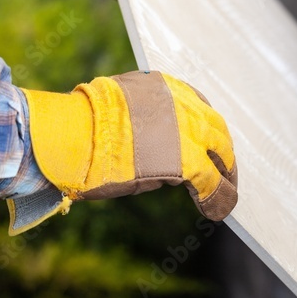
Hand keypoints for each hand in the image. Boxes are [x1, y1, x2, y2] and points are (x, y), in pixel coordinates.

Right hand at [9, 71, 237, 233]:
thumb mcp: (117, 113)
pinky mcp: (189, 161)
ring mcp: (188, 130)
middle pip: (215, 126)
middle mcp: (181, 102)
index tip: (203, 143)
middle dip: (221, 148)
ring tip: (225, 190)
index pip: (194, 105)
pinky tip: (215, 211)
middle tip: (223, 168)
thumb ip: (145, 125)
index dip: (200, 129)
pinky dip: (218, 199)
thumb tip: (157, 152)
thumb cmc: (79, 128)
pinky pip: (213, 183)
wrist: (70, 138)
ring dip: (225, 172)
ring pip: (222, 151)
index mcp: (162, 86)